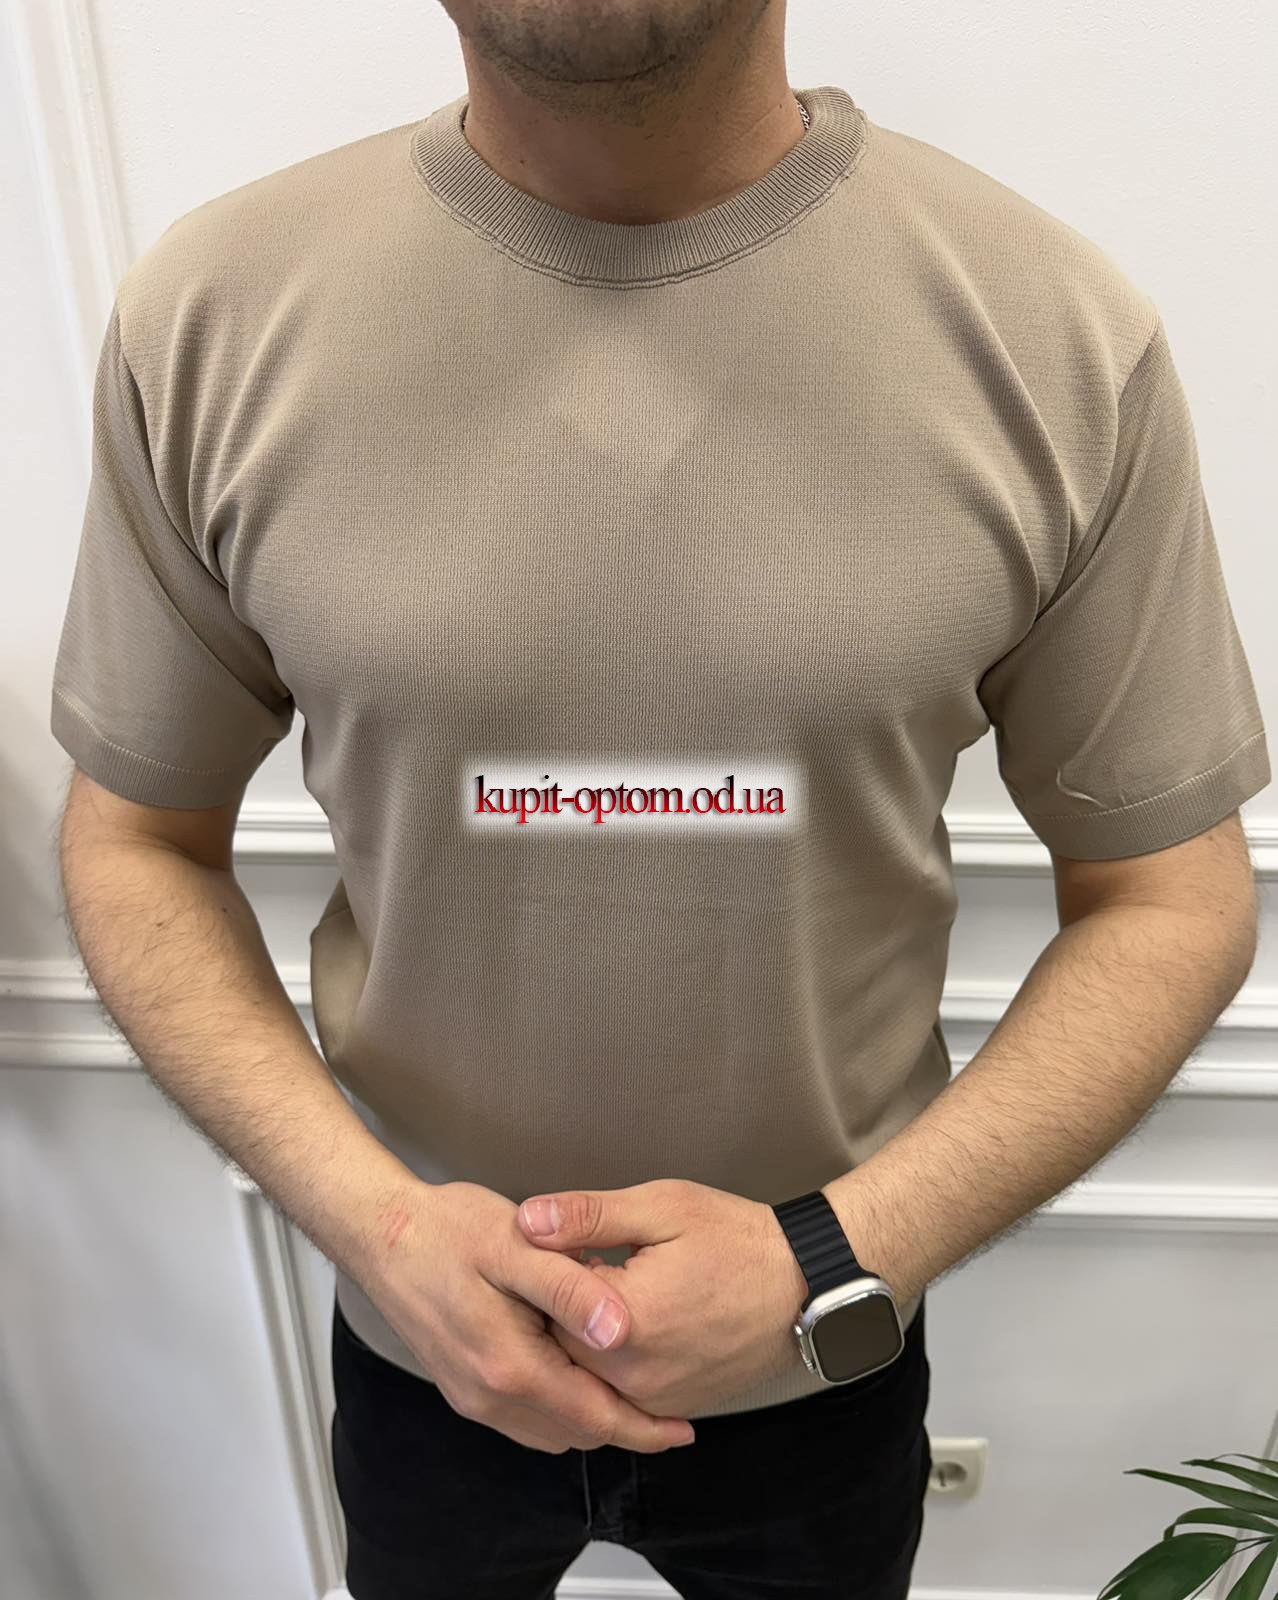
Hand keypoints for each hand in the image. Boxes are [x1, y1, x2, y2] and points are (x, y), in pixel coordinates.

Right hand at [360, 1178, 697, 1454]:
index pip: (594, 1417)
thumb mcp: (519, 1245)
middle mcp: (488, 1395)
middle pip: (575, 1432)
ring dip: (591, 1416)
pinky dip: (561, 1407)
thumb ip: (570, 1288)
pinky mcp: (462, 1385)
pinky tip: (577, 1371)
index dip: (645, 1427)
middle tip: (668, 1402)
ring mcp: (471, 1396)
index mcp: (509, 1365)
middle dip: (624, 1425)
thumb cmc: (448, 1230)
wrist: (381, 1234)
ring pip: (550, 1430)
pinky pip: (524, 1417)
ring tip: (631, 1385)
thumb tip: (620, 1330)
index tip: (686, 1428)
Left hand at [516, 1178, 810, 1416]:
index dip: (542, 1272)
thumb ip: (588, 1216)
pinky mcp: (671, 1408)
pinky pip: (618, 1390)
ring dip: (583, 1335)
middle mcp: (635, 1375)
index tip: (561, 1245)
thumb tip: (526, 1220)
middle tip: (584, 1263)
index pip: (542, 1306)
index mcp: (625, 1321)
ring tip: (610, 1288)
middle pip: (557, 1346)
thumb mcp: (662, 1208)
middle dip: (558, 1307)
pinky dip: (611, 1359)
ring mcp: (654, 1399)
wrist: (805, 1285)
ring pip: (585, 1372)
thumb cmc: (736, 1240)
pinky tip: (630, 1320)